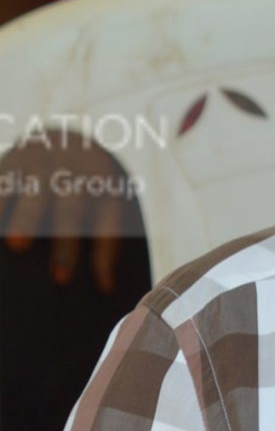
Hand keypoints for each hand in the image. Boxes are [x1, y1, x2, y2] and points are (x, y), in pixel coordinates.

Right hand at [0, 136, 136, 296]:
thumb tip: (107, 291)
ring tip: (15, 247)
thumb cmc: (86, 193)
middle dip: (66, 244)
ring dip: (24, 220)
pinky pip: (1, 184)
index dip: (107, 257)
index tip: (105, 289)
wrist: (62, 139)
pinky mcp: (11, 162)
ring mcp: (41, 164)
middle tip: (60, 280)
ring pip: (33, 193)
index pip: (109, 223)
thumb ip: (105, 239)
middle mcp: (73, 173)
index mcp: (104, 187)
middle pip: (71, 210)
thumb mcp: (103, 203)